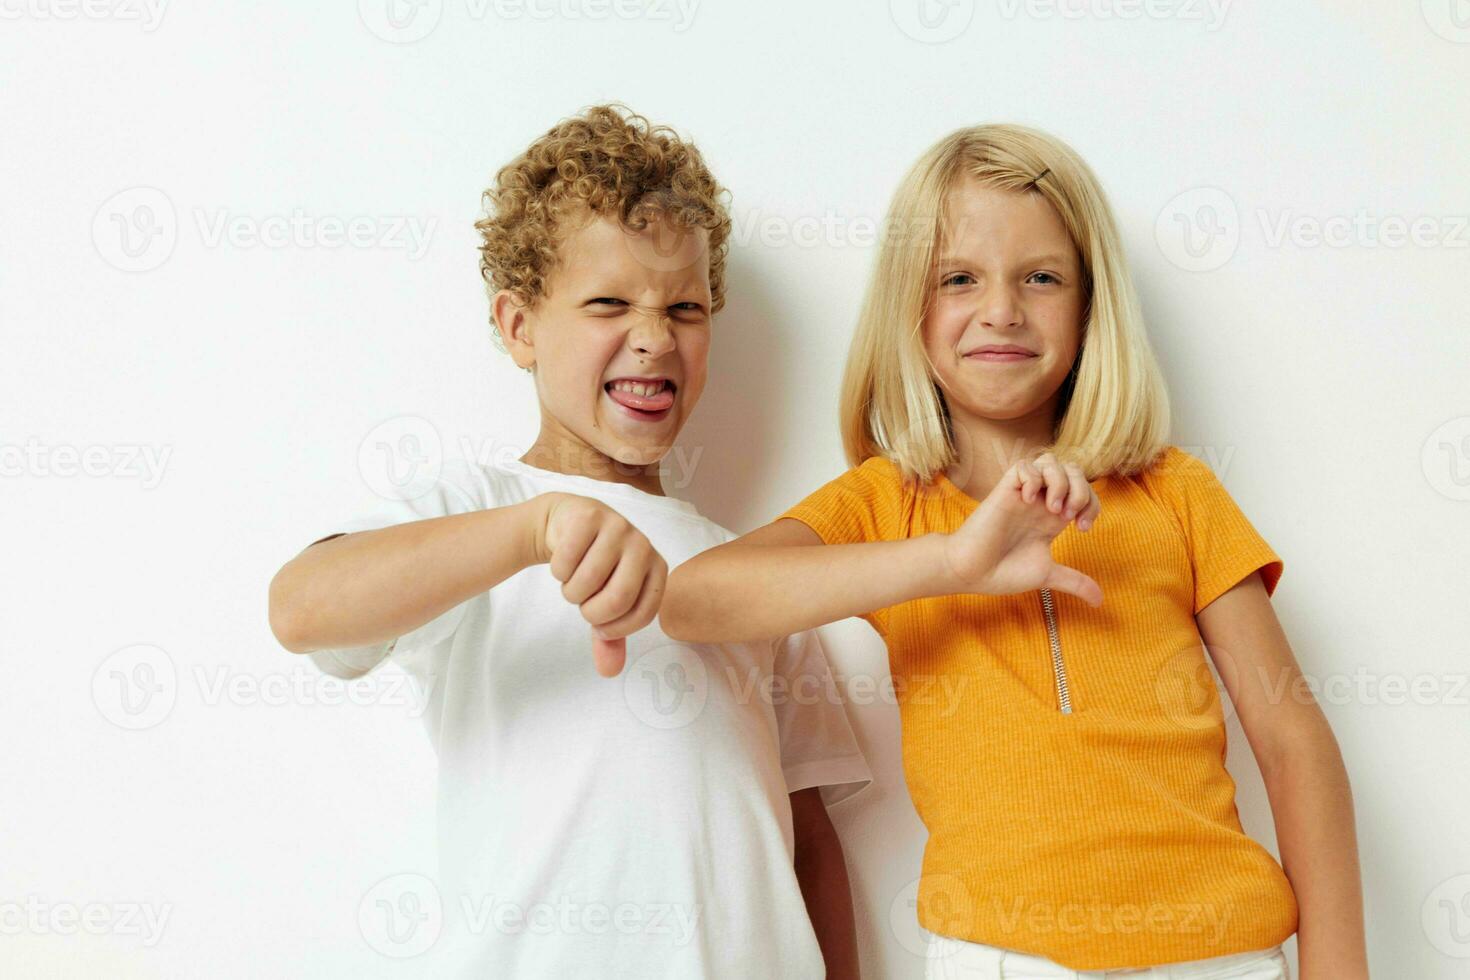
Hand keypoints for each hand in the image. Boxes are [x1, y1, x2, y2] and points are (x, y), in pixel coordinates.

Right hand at [536, 493, 667, 676]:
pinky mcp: (590, 516)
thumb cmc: (593, 567)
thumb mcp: (604, 602)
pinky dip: (558, 570)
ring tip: (574, 579)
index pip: (643, 613)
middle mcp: (643, 545)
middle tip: (584, 604)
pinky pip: (567, 561)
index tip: (601, 625)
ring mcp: (618, 526)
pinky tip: (563, 559)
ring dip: (571, 591)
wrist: (567, 524)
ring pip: (588, 581)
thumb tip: (610, 671)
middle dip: (591, 612)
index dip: (616, 628)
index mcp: (657, 567)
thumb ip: (610, 637)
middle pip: (618, 598)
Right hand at [939, 452, 1103, 605]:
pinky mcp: (1004, 490)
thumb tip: (1099, 600)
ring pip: (1050, 461)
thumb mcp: (1047, 576)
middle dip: (1081, 489)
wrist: (971, 572)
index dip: (1092, 503)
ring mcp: (1023, 493)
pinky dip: (1033, 477)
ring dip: (1060, 481)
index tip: (1082, 528)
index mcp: (1053, 517)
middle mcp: (1041, 501)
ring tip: (1051, 508)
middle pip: (1073, 470)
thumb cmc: (1003, 573)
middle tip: (1068, 516)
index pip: (1084, 491)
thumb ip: (1074, 582)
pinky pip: (1024, 465)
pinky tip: (1027, 499)